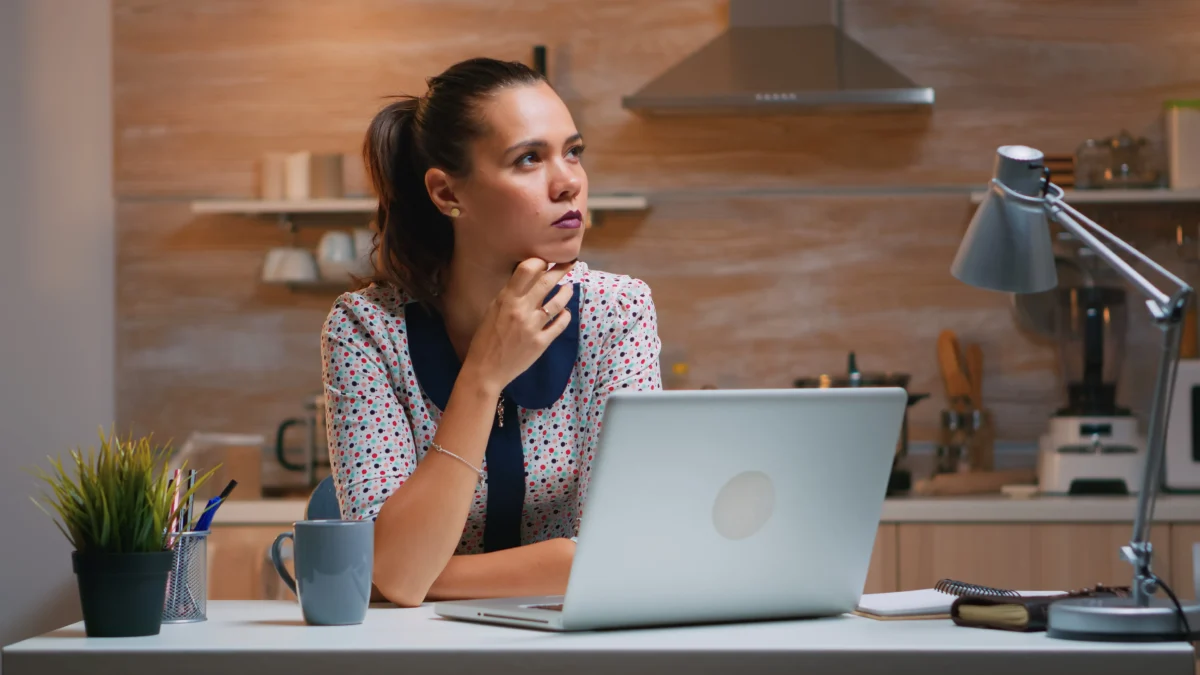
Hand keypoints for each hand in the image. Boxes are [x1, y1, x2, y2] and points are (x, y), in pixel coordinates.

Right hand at [462, 258, 573, 393]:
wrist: (485, 370)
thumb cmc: (485, 338)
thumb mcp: (493, 310)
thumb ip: (511, 295)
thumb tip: (530, 278)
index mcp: (506, 299)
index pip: (527, 270)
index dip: (540, 262)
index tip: (546, 260)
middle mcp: (521, 310)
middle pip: (547, 282)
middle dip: (562, 269)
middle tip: (571, 261)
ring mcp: (533, 326)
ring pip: (558, 302)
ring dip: (566, 292)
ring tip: (569, 288)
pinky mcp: (541, 342)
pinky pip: (560, 324)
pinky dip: (565, 315)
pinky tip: (564, 312)